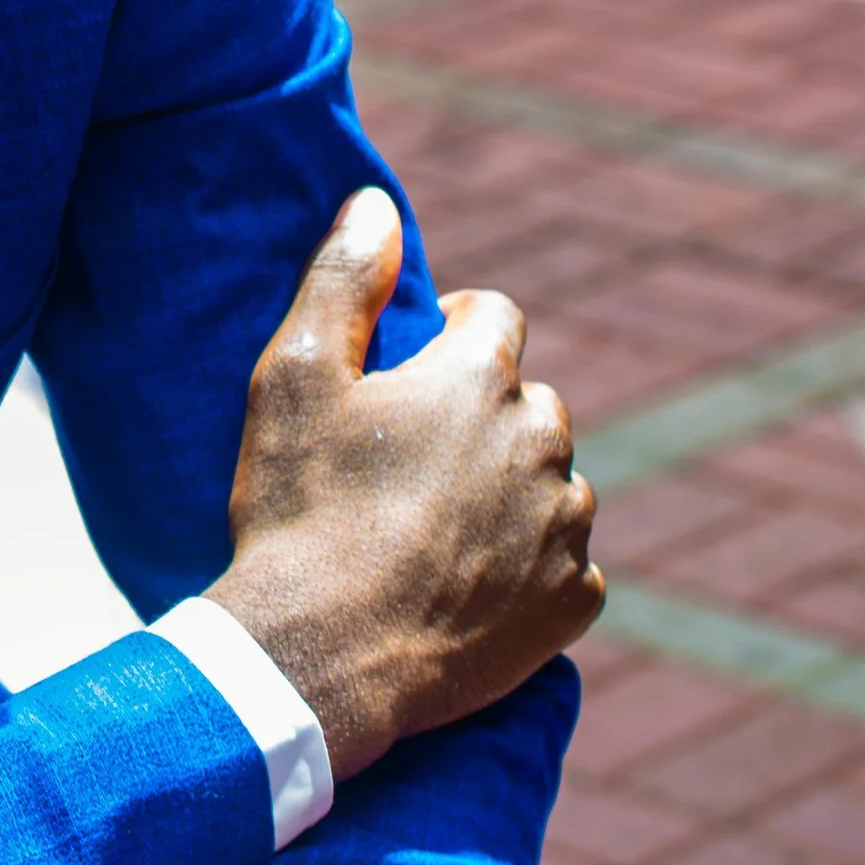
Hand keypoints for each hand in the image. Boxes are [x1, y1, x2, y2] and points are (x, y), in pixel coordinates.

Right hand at [212, 187, 601, 780]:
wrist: (315, 660)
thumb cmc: (296, 513)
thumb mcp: (292, 379)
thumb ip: (340, 280)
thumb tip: (375, 204)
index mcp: (477, 379)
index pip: (495, 316)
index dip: (452, 331)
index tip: (414, 368)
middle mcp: (541, 444)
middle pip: (531, 404)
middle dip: (485, 419)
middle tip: (414, 464)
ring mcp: (564, 529)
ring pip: (555, 486)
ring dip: (515, 495)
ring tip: (440, 532)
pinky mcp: (572, 605)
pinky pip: (571, 569)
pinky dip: (533, 573)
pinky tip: (471, 589)